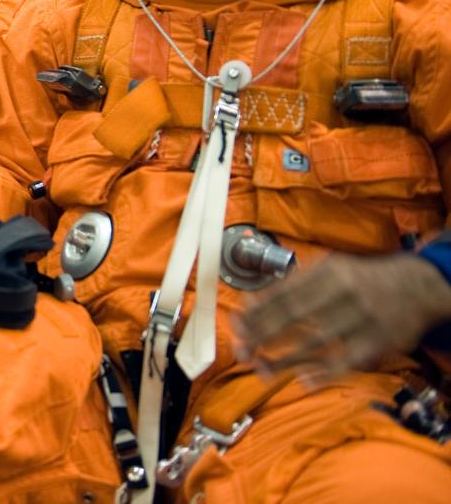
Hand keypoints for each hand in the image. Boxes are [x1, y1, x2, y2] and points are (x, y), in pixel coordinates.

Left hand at [233, 253, 450, 386]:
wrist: (418, 284)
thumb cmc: (361, 278)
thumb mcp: (330, 269)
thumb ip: (294, 285)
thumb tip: (250, 302)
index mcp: (327, 270)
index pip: (284, 292)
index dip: (257, 311)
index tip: (235, 326)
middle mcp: (344, 290)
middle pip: (295, 314)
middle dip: (263, 334)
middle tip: (241, 351)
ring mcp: (363, 316)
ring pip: (318, 340)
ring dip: (287, 358)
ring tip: (261, 370)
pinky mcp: (380, 340)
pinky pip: (349, 359)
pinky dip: (326, 372)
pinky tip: (304, 383)